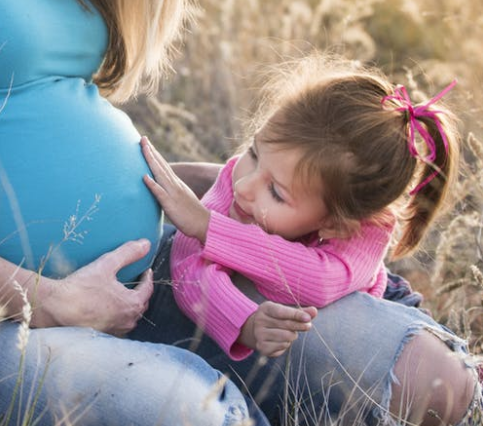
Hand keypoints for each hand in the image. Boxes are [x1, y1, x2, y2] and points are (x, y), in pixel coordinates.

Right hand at [33, 239, 153, 335]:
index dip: (147, 278)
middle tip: (137, 282)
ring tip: (124, 295)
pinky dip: (118, 316)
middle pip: (141, 304)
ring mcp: (115, 330)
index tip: (146, 271)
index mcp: (132, 304)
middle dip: (141, 292)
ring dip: (130, 306)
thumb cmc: (81, 288)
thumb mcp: (107, 265)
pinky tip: (109, 310)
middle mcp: (127, 321)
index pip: (147, 289)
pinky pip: (117, 325)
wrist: (54, 308)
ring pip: (130, 317)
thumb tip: (146, 244)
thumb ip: (128, 253)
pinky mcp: (102, 335)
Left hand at [141, 137, 210, 242]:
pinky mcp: (171, 204)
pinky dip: (152, 184)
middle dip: (151, 151)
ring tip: (143, 149)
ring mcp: (173, 193)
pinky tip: (144, 177)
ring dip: (151, 161)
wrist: (204, 224)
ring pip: (160, 174)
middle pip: (161, 165)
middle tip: (142, 138)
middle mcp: (175, 185)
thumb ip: (171, 192)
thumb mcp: (180, 199)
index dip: (155, 154)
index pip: (164, 166)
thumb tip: (161, 188)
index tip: (146, 143)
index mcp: (176, 184)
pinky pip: (160, 193)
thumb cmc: (191, 214)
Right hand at [239, 301, 316, 356]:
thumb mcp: (286, 311)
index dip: (296, 315)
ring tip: (289, 333)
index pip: (282, 312)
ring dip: (292, 335)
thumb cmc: (276, 318)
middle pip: (286, 325)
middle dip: (300, 326)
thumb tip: (314, 311)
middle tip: (308, 326)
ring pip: (286, 336)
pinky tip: (283, 340)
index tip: (308, 318)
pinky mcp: (262, 347)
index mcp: (265, 308)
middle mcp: (260, 320)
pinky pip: (282, 346)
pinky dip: (286, 344)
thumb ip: (300, 312)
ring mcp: (259, 334)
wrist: (258, 330)